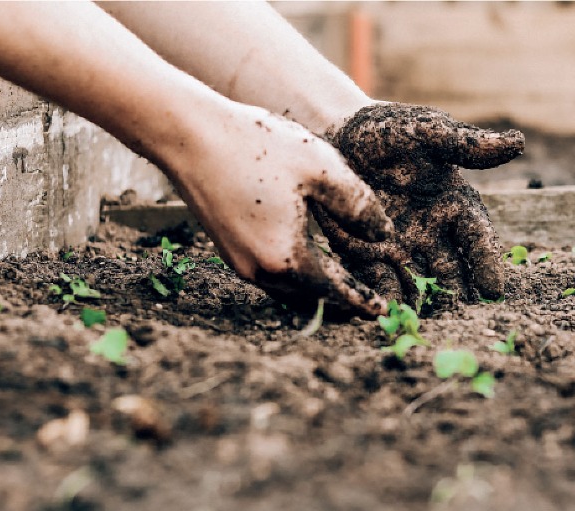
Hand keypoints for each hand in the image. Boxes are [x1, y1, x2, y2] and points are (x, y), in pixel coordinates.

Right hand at [163, 102, 396, 316]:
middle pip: (309, 299)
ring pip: (286, 290)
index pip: (334, 291)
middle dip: (339, 304)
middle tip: (366, 304)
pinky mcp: (226, 248)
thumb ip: (358, 206)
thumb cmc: (257, 147)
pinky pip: (268, 275)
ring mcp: (238, 261)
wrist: (190, 137)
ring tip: (340, 287)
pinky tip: (304, 261)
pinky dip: (292, 277)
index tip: (383, 310)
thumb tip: (383, 235)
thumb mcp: (321, 168)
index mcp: (287, 257)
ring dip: (314, 292)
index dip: (361, 301)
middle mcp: (259, 270)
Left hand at [317, 103, 523, 305]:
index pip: (477, 239)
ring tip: (426, 325)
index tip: (493, 290)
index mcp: (455, 205)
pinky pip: (378, 280)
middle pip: (451, 271)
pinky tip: (387, 314)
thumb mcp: (428, 132)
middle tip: (462, 321)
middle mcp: (432, 232)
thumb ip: (466, 144)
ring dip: (422, 303)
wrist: (339, 135)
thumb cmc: (391, 131)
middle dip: (457, 296)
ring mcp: (400, 246)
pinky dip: (384, 296)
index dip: (486, 263)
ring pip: (417, 282)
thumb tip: (517, 143)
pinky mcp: (366, 253)